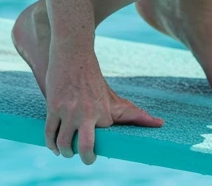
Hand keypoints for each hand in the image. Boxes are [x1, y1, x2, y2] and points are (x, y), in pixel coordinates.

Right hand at [45, 47, 162, 163]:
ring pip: (64, 143)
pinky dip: (51, 144)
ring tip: (67, 152)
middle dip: (86, 158)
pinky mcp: (54, 107)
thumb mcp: (114, 98)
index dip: (99, 145)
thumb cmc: (93, 77)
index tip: (99, 148)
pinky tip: (54, 146)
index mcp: (104, 112)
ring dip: (66, 152)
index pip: (101, 141)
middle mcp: (87, 114)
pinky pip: (50, 133)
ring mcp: (69, 111)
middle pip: (86, 148)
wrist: (73, 53)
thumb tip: (161, 124)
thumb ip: (134, 114)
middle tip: (87, 159)